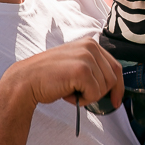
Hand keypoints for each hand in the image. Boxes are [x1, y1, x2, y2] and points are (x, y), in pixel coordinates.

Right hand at [6, 37, 122, 111]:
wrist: (25, 81)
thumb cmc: (49, 77)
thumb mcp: (75, 64)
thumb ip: (93, 67)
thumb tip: (115, 85)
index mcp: (90, 43)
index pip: (115, 67)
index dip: (119, 87)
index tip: (116, 101)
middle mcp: (90, 46)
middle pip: (112, 79)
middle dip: (98, 93)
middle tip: (77, 93)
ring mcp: (86, 57)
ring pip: (104, 88)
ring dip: (88, 96)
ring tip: (69, 90)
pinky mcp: (82, 71)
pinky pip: (95, 94)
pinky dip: (83, 100)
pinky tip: (67, 94)